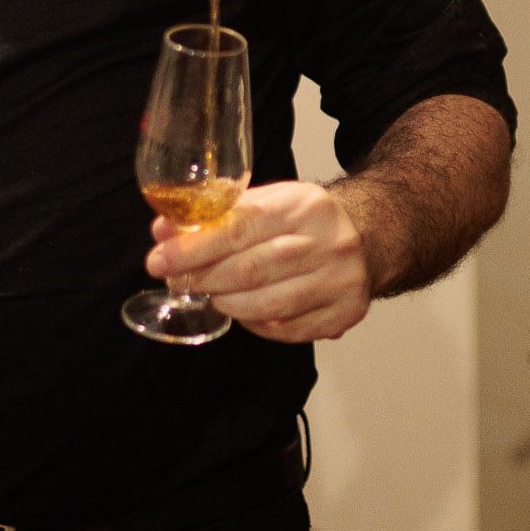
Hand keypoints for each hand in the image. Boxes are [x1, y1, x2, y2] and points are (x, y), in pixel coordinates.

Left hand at [147, 181, 372, 343]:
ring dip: (228, 304)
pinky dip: (257, 323)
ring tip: (212, 295)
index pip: (239, 228)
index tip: (159, 259)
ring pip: (268, 304)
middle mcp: (327, 243)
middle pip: (251, 270)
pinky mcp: (345, 313)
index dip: (195, 248)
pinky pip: (287, 329)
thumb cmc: (305, 219)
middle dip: (204, 278)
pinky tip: (246, 311)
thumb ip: (218, 216)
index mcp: (302, 206)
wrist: (370, 234)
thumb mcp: (268, 201)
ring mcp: (339, 281)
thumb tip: (163, 232)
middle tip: (177, 281)